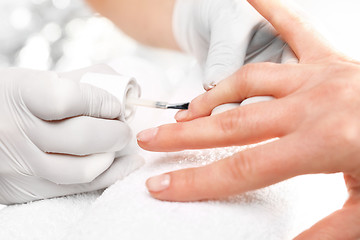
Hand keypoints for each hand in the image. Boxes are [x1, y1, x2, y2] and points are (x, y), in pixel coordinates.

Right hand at [0, 65, 142, 204]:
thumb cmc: (16, 101)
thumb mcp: (38, 80)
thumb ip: (81, 80)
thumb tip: (124, 91)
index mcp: (20, 96)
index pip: (66, 100)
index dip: (99, 101)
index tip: (114, 105)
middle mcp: (17, 133)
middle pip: (81, 138)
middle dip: (115, 132)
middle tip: (122, 128)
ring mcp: (21, 165)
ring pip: (84, 170)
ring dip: (112, 156)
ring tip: (115, 144)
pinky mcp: (26, 189)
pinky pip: (79, 189)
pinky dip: (111, 176)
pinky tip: (126, 163)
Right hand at [138, 0, 359, 238]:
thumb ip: (326, 232)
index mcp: (324, 144)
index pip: (242, 169)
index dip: (196, 182)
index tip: (160, 184)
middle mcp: (314, 105)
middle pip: (230, 123)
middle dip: (184, 135)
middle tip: (150, 139)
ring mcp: (321, 76)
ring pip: (250, 81)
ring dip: (213, 95)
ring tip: (189, 109)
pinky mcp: (331, 60)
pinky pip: (297, 28)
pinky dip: (273, 9)